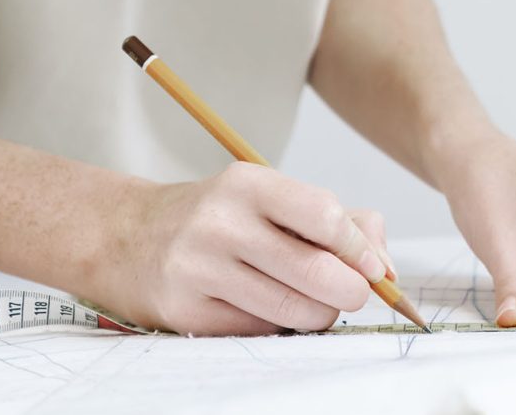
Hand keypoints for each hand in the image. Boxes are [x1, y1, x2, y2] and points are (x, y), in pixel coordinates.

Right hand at [92, 162, 393, 335]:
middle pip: (316, 272)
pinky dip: (282, 326)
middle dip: (352, 291)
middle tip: (354, 292)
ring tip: (313, 300)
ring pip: (295, 310)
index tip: (375, 268)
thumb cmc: (220, 218)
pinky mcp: (188, 312)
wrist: (131, 237)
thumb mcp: (271, 199)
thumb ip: (338, 220)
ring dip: (321, 313)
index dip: (360, 249)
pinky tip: (270, 307)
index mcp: (248, 184)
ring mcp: (199, 269)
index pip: (324, 215)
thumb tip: (384, 263)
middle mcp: (220, 223)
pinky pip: (263, 331)